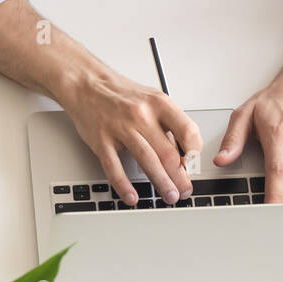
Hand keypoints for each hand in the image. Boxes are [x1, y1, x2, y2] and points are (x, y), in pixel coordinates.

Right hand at [58, 67, 202, 206]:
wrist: (88, 84)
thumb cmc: (122, 94)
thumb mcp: (153, 99)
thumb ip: (169, 124)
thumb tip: (184, 154)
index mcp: (160, 103)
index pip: (188, 131)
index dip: (193, 153)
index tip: (192, 166)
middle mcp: (142, 115)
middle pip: (168, 152)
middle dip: (180, 177)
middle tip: (184, 191)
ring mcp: (121, 128)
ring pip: (147, 161)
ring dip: (161, 182)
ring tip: (169, 196)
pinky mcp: (101, 140)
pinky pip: (114, 167)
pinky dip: (124, 185)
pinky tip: (132, 197)